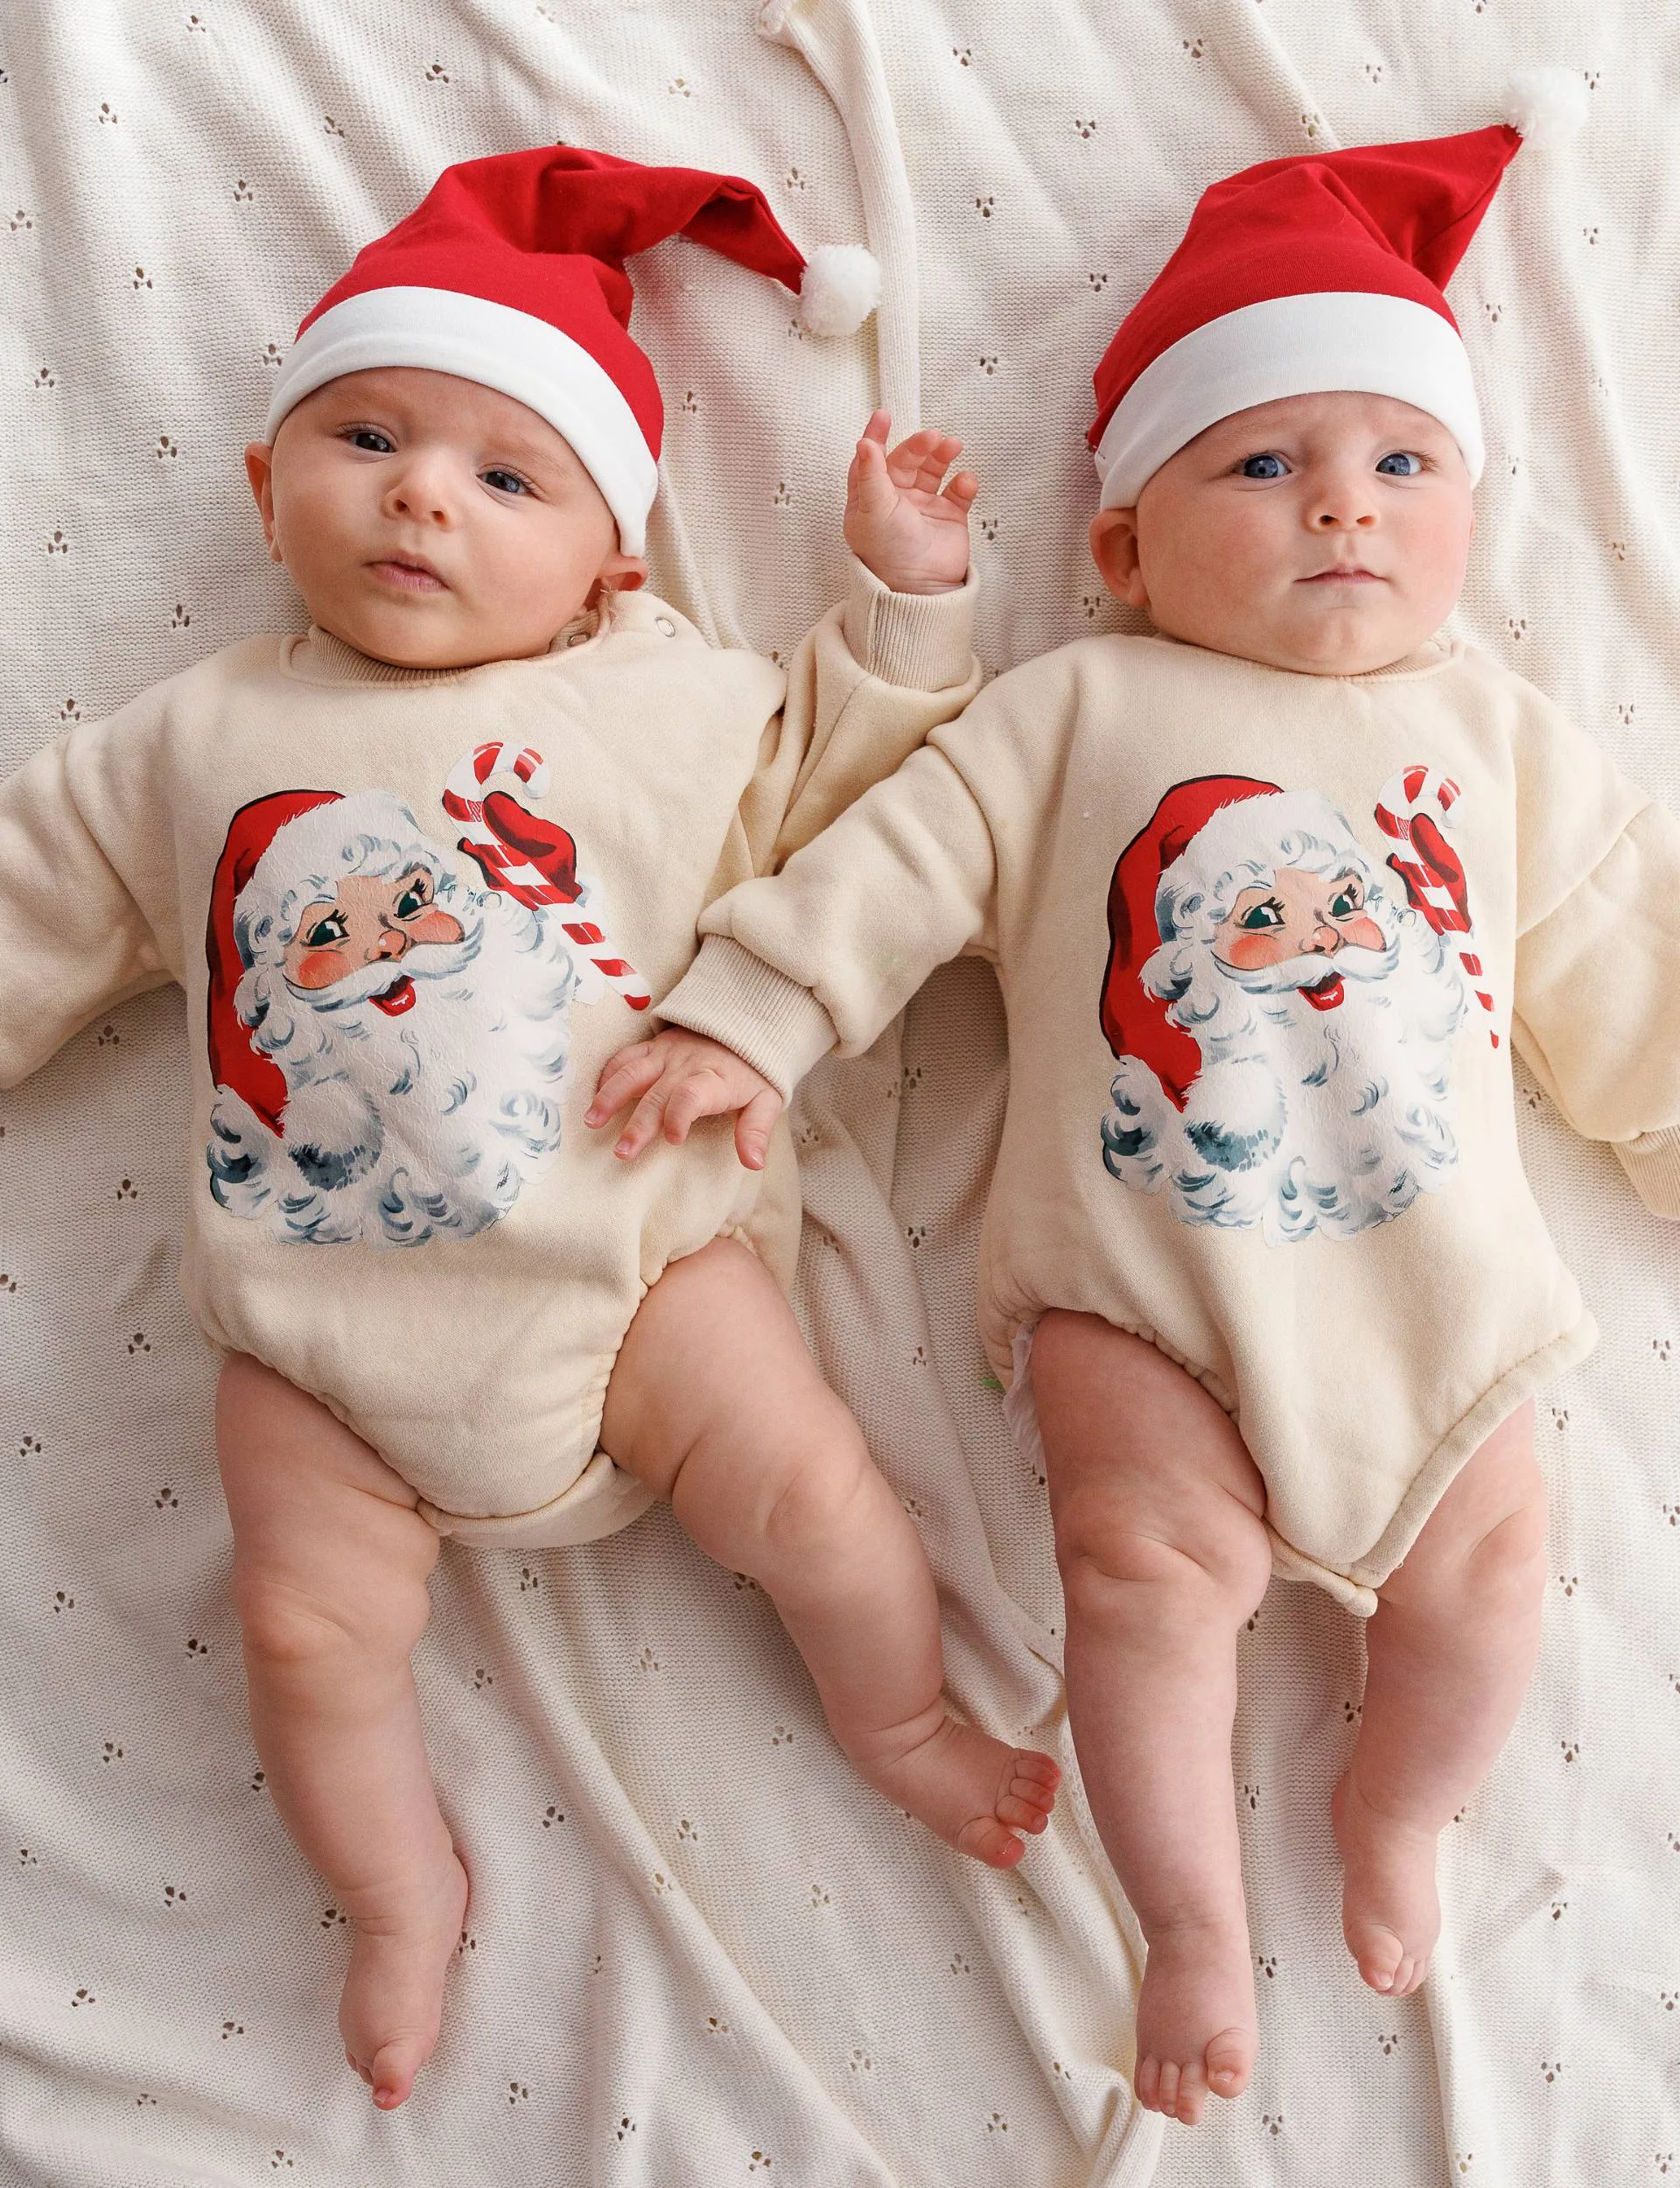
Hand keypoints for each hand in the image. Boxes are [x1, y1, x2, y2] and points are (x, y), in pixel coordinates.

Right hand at [586, 1029, 784, 1169]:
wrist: (746, 1023)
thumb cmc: (753, 1071)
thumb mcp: (766, 1101)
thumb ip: (756, 1131)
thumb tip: (754, 1163)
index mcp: (714, 1080)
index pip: (692, 1096)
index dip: (679, 1116)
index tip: (673, 1140)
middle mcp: (685, 1066)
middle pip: (657, 1094)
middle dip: (638, 1124)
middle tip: (622, 1152)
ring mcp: (666, 1054)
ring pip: (632, 1073)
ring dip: (610, 1097)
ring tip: (591, 1121)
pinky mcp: (654, 1046)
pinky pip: (626, 1056)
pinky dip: (608, 1073)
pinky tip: (593, 1094)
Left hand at [843, 410, 976, 595]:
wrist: (921, 588)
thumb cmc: (889, 554)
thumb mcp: (873, 511)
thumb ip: (870, 475)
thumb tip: (864, 442)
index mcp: (870, 499)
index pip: (869, 460)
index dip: (876, 436)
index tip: (884, 415)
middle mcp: (896, 501)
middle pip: (906, 460)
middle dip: (918, 445)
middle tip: (932, 437)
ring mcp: (923, 508)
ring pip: (933, 470)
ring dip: (942, 455)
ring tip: (952, 446)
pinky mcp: (949, 518)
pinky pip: (958, 492)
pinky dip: (964, 483)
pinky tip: (965, 481)